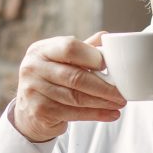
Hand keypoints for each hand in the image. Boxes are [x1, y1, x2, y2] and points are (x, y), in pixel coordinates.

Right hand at [12, 32, 126, 141]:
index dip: (91, 56)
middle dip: (103, 86)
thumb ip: (84, 49)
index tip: (108, 65)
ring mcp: (33, 90)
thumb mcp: (63, 60)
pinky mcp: (39, 111)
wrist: (29, 110)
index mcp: (41, 49)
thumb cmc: (53, 79)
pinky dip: (95, 114)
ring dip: (102, 102)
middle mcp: (33, 68)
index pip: (69, 48)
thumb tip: (107, 37)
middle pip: (75, 77)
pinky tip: (111, 114)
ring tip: (120, 103)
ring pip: (76, 98)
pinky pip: (73, 113)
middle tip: (122, 93)